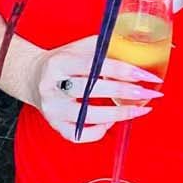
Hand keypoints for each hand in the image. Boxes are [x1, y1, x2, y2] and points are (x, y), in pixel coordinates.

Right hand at [33, 34, 162, 142]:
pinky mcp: (54, 125)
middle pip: (92, 90)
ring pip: (87, 116)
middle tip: (150, 92)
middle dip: (125, 91)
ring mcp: (52, 108)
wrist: (33, 77)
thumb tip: (136, 47)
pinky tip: (110, 123)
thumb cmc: (63, 61)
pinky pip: (79, 135)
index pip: (95, 65)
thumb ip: (103, 47)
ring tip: (140, 110)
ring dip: (118, 114)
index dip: (124, 70)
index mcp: (59, 62)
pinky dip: (97, 132)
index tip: (147, 75)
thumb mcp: (78, 48)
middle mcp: (52, 86)